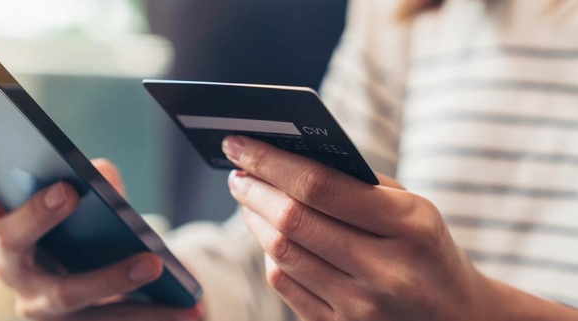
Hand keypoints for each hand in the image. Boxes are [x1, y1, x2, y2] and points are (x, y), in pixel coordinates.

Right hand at [0, 112, 202, 320]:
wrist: (107, 307)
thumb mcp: (90, 207)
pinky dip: (156, 315)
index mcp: (4, 225)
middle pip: (10, 237)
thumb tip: (100, 175)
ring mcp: (40, 305)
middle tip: (68, 191)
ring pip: (69, 293)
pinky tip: (194, 308)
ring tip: (153, 263)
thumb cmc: (89, 241)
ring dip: (113, 277)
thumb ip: (93, 185)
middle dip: (35, 215)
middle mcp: (12, 266)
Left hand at [221, 135, 568, 320]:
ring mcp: (362, 307)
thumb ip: (356, 184)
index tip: (239, 143)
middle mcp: (386, 271)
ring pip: (282, 254)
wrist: (460, 318)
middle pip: (293, 221)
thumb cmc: (426, 249)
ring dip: (254, 220)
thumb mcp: (413, 209)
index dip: (270, 162)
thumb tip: (283, 158)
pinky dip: (271, 256)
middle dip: (253, 190)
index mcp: (409, 225)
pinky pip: (286, 286)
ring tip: (248, 199)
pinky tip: (270, 238)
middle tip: (237, 172)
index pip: (319, 185)